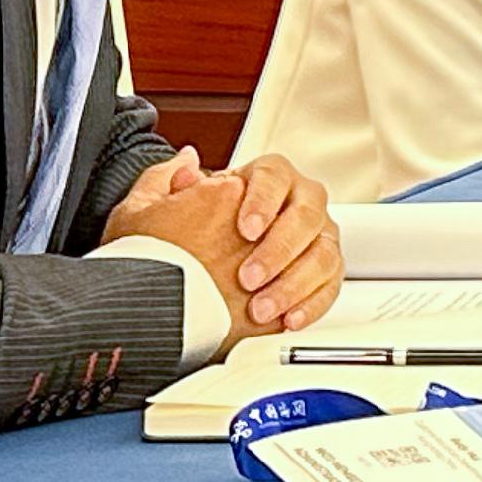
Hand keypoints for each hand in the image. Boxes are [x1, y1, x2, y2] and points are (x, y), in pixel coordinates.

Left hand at [110, 149, 344, 337]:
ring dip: (294, 283)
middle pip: (307, 214)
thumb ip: (164, 183)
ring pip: (323, 253)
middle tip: (248, 277)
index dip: (263, 202)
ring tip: (260, 307)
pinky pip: (329, 287)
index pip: (274, 176)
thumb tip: (186, 162)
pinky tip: (287, 319)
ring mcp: (315, 238)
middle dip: (279, 248)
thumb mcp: (152, 213)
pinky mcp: (323, 274)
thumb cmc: (174, 245)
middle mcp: (297, 204)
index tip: (245, 229)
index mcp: (264, 179)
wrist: (188, 286)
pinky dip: (312, 304)